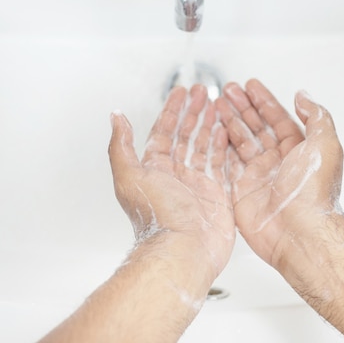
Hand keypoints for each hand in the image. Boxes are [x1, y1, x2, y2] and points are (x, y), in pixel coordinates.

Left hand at [109, 85, 234, 276]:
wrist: (184, 250)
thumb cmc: (157, 217)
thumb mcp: (130, 175)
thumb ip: (121, 145)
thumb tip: (115, 118)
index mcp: (155, 168)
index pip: (164, 132)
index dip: (172, 110)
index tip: (180, 93)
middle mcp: (176, 174)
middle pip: (186, 135)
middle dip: (194, 112)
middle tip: (202, 92)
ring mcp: (198, 184)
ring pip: (205, 146)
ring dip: (210, 124)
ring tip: (218, 106)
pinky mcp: (217, 194)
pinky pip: (222, 164)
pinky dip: (225, 146)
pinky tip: (228, 132)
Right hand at [216, 79, 343, 269]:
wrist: (299, 232)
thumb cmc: (314, 193)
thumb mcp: (325, 144)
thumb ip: (316, 116)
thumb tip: (304, 96)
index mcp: (298, 150)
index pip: (277, 118)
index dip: (264, 100)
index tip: (251, 86)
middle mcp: (278, 162)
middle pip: (256, 127)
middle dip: (242, 106)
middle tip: (228, 90)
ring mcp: (259, 176)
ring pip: (240, 141)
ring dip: (229, 121)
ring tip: (216, 104)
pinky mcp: (241, 191)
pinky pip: (228, 163)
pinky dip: (219, 146)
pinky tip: (212, 132)